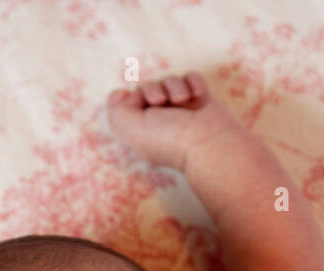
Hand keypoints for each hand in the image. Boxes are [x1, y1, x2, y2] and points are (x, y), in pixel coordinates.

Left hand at [106, 71, 242, 175]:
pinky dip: (193, 82)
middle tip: (161, 101)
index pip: (126, 102)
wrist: (208, 140)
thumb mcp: (129, 127)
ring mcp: (181, 111)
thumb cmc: (168, 137)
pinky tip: (198, 95)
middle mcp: (159, 120)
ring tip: (183, 100)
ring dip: (175, 86)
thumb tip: (119, 94)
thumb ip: (116, 110)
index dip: (130, 98)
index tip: (137, 102)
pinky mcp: (200, 101)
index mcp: (141, 130)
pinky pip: (191, 77)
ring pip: (170, 80)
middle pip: (148, 87)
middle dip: (153, 89)